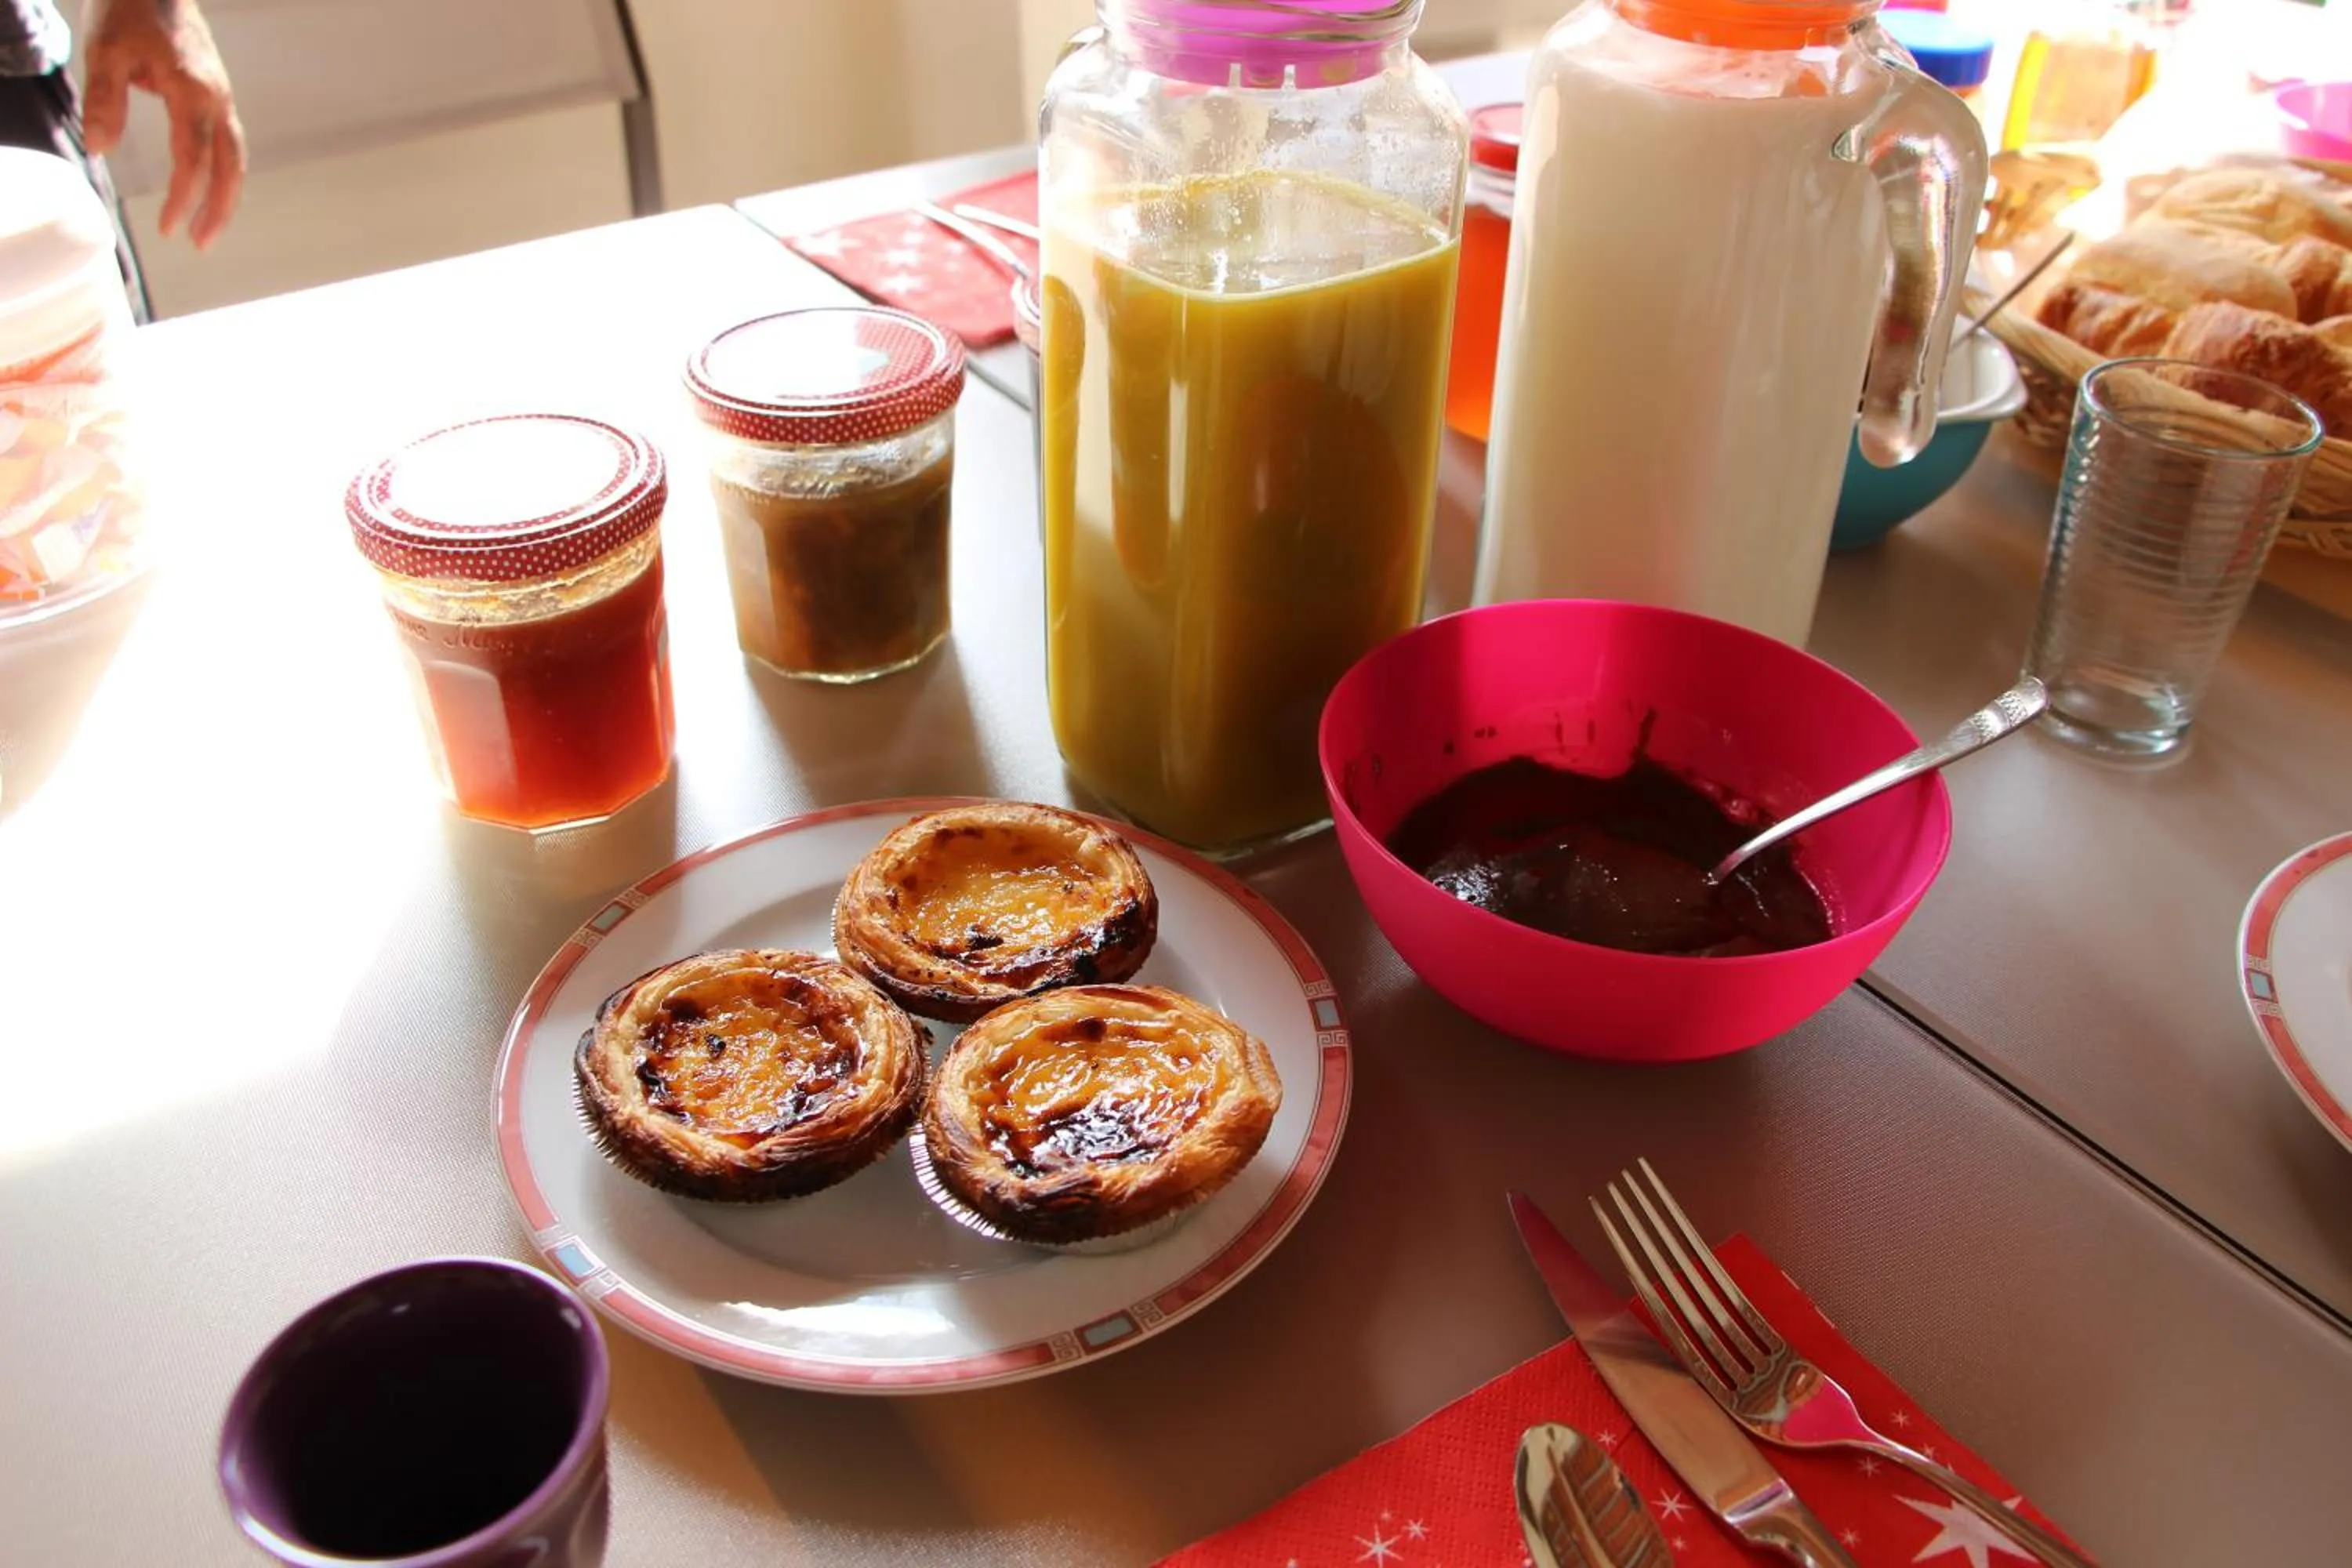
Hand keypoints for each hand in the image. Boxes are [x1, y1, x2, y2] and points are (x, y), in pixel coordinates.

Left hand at [78, 0, 245, 248]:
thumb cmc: (128, 10)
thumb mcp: (104, 50)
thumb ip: (104, 99)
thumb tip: (100, 149)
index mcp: (193, 91)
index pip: (194, 157)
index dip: (184, 196)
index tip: (167, 228)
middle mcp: (216, 99)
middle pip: (230, 166)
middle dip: (219, 209)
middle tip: (200, 244)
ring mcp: (221, 97)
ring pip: (235, 158)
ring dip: (226, 197)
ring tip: (207, 228)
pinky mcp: (216, 94)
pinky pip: (228, 143)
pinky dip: (223, 174)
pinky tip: (208, 188)